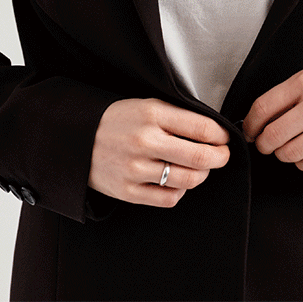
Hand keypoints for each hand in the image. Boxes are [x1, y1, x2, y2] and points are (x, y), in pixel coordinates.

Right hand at [88, 98, 230, 206]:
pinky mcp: (128, 191)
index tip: (224, 138)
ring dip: (202, 175)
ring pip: (188, 180)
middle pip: (200, 157)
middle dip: (220, 158)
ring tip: (200, 168)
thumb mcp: (147, 105)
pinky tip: (178, 181)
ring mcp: (136, 169)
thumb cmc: (118, 120)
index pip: (202, 128)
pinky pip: (168, 198)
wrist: (78, 138)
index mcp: (153, 114)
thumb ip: (178, 116)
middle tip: (222, 155)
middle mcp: (145, 141)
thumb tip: (213, 131)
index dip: (221, 136)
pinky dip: (180, 191)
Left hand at [242, 66, 302, 171]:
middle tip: (266, 145)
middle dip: (264, 145)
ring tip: (289, 148)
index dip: (249, 125)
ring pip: (290, 154)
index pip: (262, 108)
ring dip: (284, 155)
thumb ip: (286, 96)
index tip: (249, 132)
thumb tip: (255, 122)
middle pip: (273, 135)